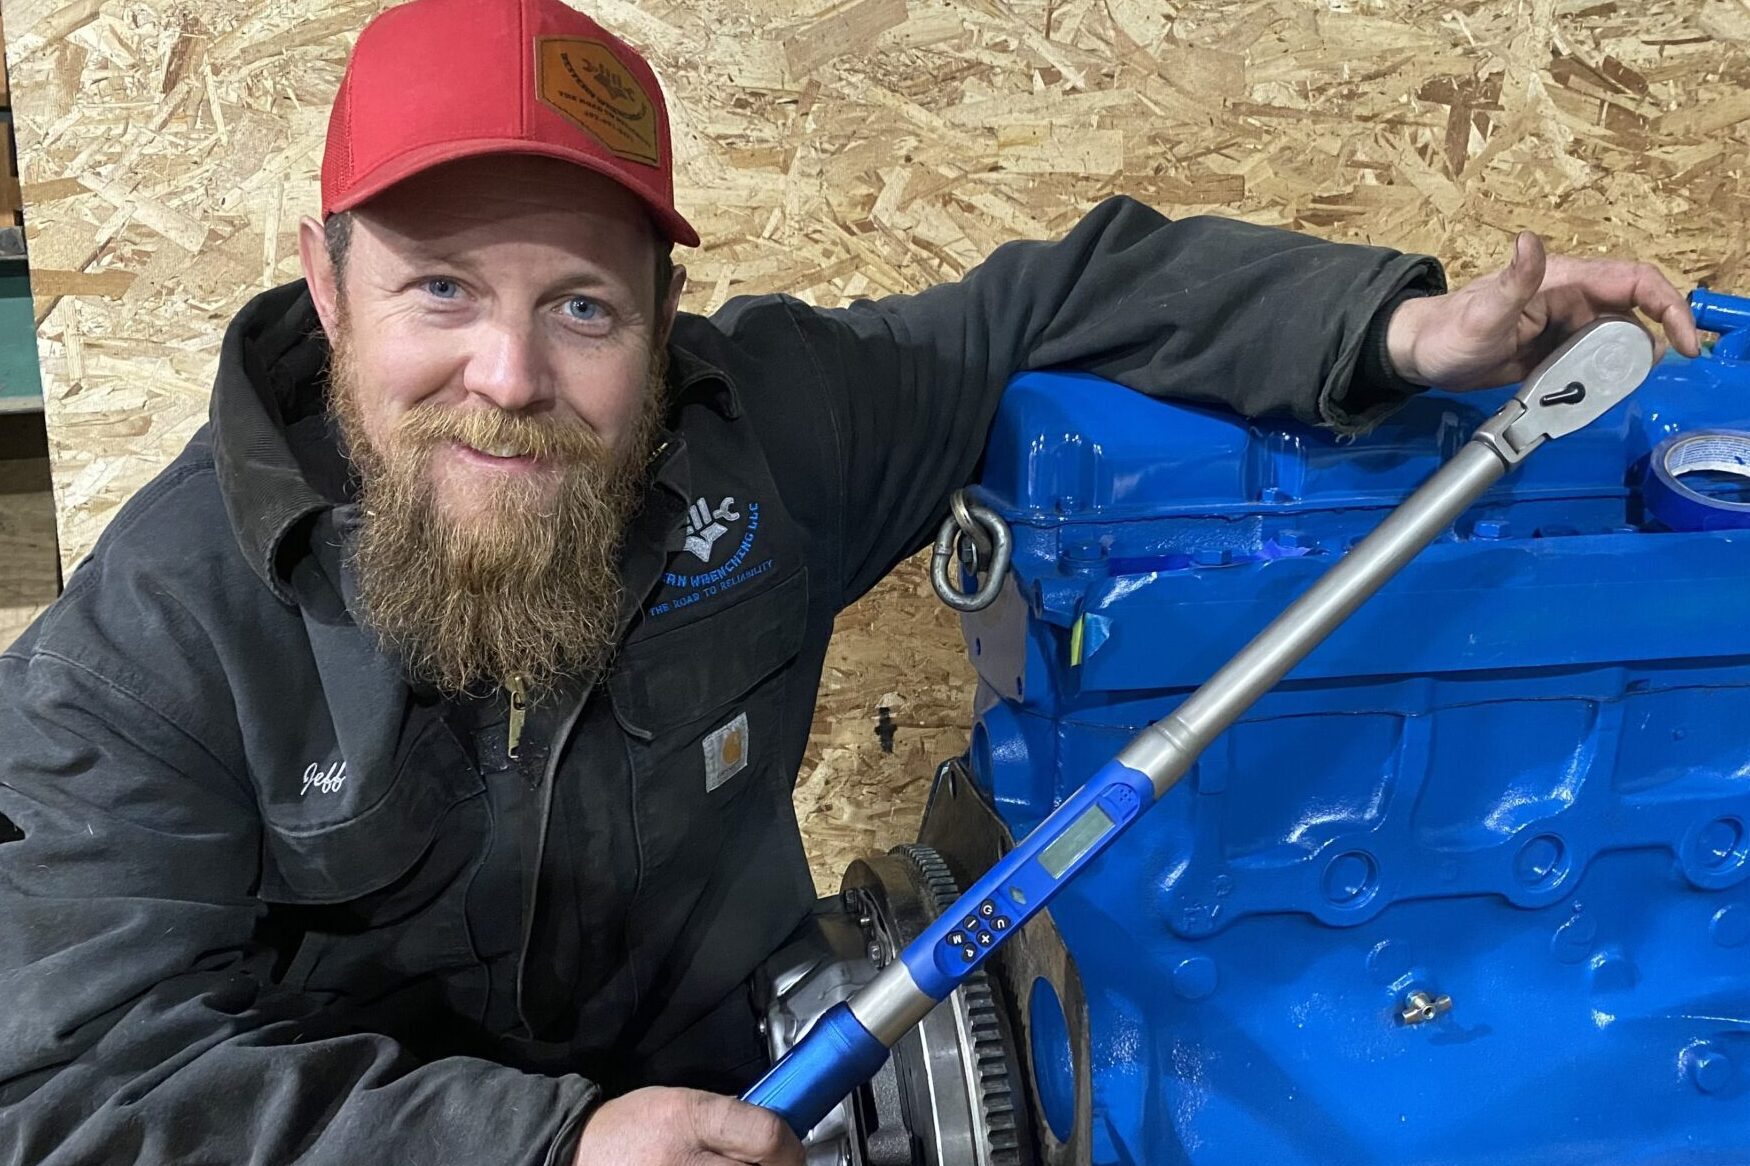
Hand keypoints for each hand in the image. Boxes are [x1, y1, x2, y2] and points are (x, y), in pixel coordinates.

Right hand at [572, 1087, 804, 1165]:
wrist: (579, 1155)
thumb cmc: (631, 1128)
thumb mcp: (680, 1101)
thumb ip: (727, 1116)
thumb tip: (776, 1135)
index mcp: (689, 1118)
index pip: (766, 1135)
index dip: (789, 1146)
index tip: (790, 1150)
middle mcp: (683, 1161)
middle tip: (769, 1165)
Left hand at [1385, 232, 1702, 390]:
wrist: (1423, 355)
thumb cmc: (1449, 332)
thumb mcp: (1483, 312)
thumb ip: (1513, 280)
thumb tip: (1529, 241)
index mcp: (1564, 281)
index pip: (1635, 282)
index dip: (1668, 306)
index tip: (1684, 341)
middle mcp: (1572, 299)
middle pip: (1633, 316)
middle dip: (1646, 345)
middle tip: (1632, 378)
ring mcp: (1565, 325)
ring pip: (1614, 342)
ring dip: (1619, 366)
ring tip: (1601, 390)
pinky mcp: (1555, 350)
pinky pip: (1591, 361)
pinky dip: (1598, 378)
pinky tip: (1587, 394)